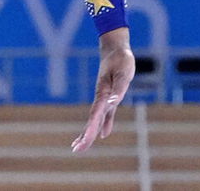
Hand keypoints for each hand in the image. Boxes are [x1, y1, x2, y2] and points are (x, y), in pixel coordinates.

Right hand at [73, 27, 134, 152]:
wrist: (115, 49)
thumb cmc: (121, 60)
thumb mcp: (123, 73)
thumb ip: (118, 88)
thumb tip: (113, 103)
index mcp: (103, 93)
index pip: (95, 115)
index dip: (90, 129)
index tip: (84, 141)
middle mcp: (101, 98)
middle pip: (92, 120)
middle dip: (85, 136)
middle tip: (77, 150)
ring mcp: (104, 98)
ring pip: (95, 119)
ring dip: (89, 132)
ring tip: (81, 146)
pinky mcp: (109, 97)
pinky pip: (105, 115)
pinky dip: (102, 125)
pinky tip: (102, 135)